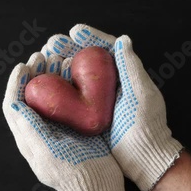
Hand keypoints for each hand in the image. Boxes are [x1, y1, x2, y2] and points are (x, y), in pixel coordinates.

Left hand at [2, 50, 125, 190]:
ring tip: (58, 58)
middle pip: (30, 95)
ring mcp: (56, 125)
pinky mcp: (73, 124)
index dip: (15, 83)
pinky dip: (68, 83)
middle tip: (43, 56)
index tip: (23, 66)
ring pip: (48, 94)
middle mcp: (39, 128)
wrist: (98, 187)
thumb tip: (13, 105)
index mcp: (28, 136)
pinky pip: (67, 98)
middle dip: (33, 73)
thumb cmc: (72, 175)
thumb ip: (31, 130)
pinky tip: (75, 72)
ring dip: (50, 74)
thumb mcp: (49, 154)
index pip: (13, 104)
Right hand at [45, 24, 182, 190]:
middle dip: (67, 48)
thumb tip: (123, 39)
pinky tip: (45, 80)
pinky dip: (56, 85)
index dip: (90, 37)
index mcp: (124, 74)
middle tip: (53, 43)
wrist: (141, 159)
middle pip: (85, 59)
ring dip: (59, 64)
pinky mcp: (85, 112)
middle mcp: (108, 84)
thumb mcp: (140, 95)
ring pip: (74, 74)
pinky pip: (68, 94)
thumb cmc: (144, 127)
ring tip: (46, 57)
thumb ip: (130, 67)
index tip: (75, 31)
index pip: (106, 48)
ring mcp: (96, 98)